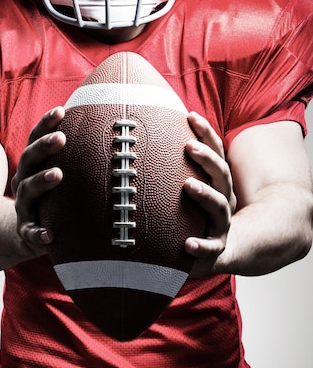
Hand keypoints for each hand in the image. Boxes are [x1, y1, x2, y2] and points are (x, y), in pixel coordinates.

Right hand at [12, 106, 65, 255]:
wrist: (25, 232)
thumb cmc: (51, 196)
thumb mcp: (56, 173)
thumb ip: (74, 156)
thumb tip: (109, 127)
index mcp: (32, 165)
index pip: (35, 139)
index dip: (45, 124)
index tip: (61, 110)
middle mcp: (24, 181)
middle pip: (28, 159)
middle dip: (44, 147)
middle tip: (61, 138)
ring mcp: (23, 206)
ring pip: (26, 191)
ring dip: (41, 181)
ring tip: (57, 174)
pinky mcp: (26, 231)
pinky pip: (30, 233)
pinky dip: (38, 234)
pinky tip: (49, 235)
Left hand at [183, 112, 236, 276]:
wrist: (221, 251)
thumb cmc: (197, 213)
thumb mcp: (192, 186)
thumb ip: (174, 166)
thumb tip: (144, 133)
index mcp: (218, 182)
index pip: (216, 152)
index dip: (206, 133)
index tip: (190, 116)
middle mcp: (223, 199)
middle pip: (221, 174)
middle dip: (207, 158)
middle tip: (188, 146)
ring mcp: (221, 224)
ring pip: (219, 207)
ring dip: (205, 194)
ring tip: (189, 186)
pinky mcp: (216, 249)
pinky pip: (210, 249)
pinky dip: (200, 247)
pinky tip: (187, 244)